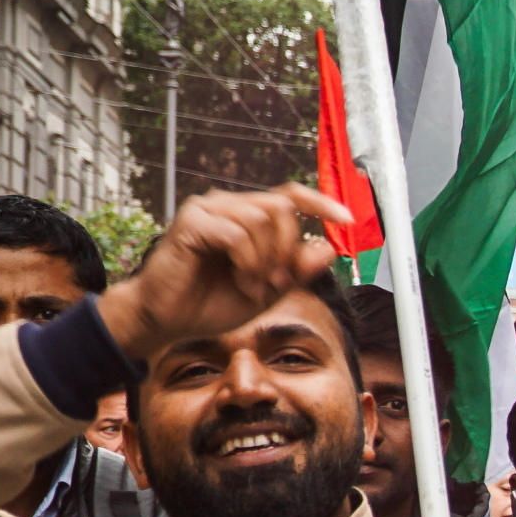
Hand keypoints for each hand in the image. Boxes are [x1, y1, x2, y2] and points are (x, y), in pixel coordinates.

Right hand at [98, 184, 348, 364]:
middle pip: (281, 207)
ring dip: (267, 260)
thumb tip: (329, 249)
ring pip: (262, 219)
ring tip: (253, 286)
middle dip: (288, 249)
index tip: (347, 219)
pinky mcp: (192, 221)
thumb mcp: (269, 290)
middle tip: (277, 283)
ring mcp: (208, 209)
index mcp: (247, 216)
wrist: (168, 320)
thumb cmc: (212, 303)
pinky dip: (248, 262)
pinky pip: (237, 233)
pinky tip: (241, 282)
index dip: (321, 203)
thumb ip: (297, 271)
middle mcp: (229, 205)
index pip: (290, 195)